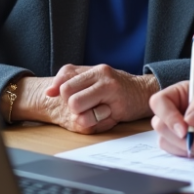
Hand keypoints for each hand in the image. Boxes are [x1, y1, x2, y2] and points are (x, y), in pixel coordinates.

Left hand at [20, 65, 158, 133]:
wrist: (145, 93)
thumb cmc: (116, 88)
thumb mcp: (94, 79)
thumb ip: (71, 80)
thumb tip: (49, 92)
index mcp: (94, 69)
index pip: (64, 81)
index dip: (61, 95)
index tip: (68, 100)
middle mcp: (103, 75)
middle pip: (68, 95)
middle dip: (72, 106)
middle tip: (86, 107)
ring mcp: (111, 89)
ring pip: (77, 107)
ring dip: (83, 115)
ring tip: (96, 113)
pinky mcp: (118, 106)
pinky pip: (93, 121)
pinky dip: (95, 123)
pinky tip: (106, 116)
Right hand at [150, 82, 193, 156]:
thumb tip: (188, 119)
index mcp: (182, 93)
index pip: (160, 102)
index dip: (167, 116)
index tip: (184, 129)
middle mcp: (177, 110)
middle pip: (159, 124)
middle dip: (178, 136)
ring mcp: (181, 128)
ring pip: (166, 140)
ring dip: (185, 147)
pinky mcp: (187, 142)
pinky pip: (176, 151)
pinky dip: (190, 153)